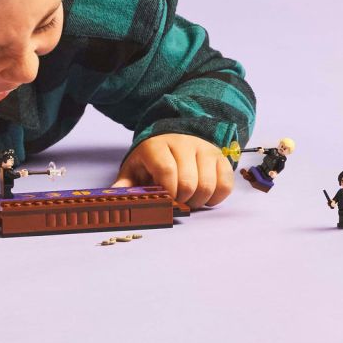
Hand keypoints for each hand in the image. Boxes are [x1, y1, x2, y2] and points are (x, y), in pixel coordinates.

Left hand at [111, 134, 233, 209]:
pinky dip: (217, 197)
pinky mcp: (220, 157)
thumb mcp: (134, 170)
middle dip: (183, 200)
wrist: (173, 139)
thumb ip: (126, 185)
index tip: (165, 202)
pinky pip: (226, 182)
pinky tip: (206, 197)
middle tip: (178, 204)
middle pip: (188, 181)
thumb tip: (116, 197)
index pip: (166, 170)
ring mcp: (204, 149)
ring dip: (199, 201)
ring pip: (208, 184)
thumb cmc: (151, 160)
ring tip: (190, 201)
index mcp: (157, 146)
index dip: (167, 191)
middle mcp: (183, 143)